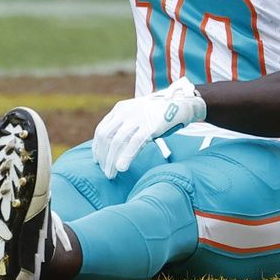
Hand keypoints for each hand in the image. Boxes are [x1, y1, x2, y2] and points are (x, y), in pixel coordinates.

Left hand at [92, 81, 206, 178]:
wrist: (183, 104)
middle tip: (104, 171)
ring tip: (111, 174)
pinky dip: (126, 156)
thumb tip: (112, 148)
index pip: (101, 129)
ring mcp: (138, 117)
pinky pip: (134, 143)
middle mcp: (126, 111)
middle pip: (106, 136)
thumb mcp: (137, 115)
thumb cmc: (159, 114)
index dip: (97, 147)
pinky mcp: (150, 125)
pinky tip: (122, 168)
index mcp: (120, 108)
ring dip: (111, 160)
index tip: (97, 161)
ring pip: (117, 141)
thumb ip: (125, 126)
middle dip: (102, 156)